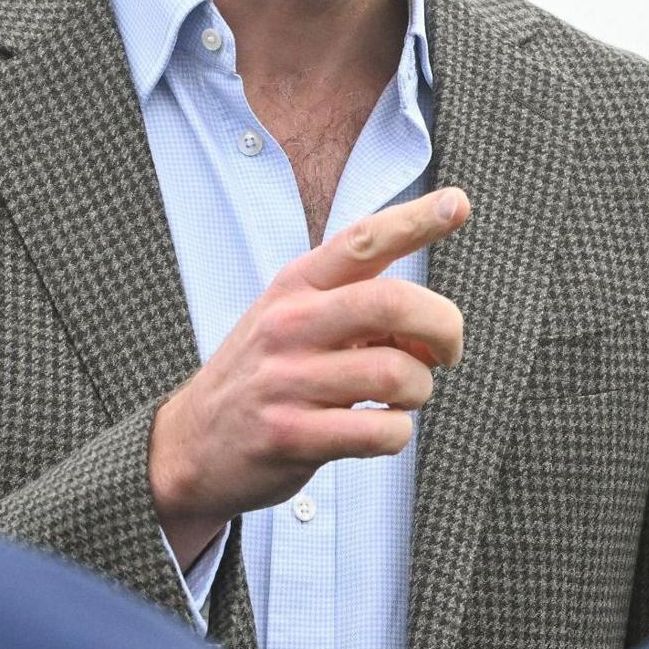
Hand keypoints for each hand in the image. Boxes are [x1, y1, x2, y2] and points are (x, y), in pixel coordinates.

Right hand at [150, 187, 469, 565]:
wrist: (191, 446)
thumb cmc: (262, 375)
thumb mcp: (292, 319)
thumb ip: (356, 307)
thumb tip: (432, 322)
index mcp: (295, 286)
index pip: (362, 240)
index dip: (415, 219)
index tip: (457, 202)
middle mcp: (289, 324)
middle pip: (393, 303)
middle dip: (444, 327)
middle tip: (446, 351)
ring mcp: (287, 381)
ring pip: (397, 374)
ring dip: (419, 391)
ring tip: (399, 398)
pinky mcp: (291, 436)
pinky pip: (382, 432)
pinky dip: (397, 433)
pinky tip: (377, 430)